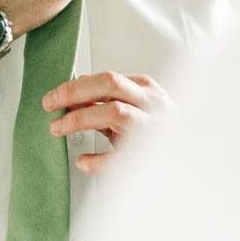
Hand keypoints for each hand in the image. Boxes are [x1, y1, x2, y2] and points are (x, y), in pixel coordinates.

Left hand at [44, 72, 171, 174]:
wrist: (190, 159)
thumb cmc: (157, 130)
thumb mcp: (134, 109)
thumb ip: (107, 99)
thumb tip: (75, 86)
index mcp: (145, 90)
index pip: (107, 79)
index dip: (76, 86)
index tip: (53, 96)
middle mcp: (151, 103)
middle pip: (110, 85)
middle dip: (75, 92)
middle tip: (49, 104)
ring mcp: (154, 127)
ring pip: (115, 112)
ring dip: (81, 118)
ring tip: (58, 128)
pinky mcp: (152, 154)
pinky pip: (121, 156)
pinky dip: (98, 160)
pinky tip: (83, 161)